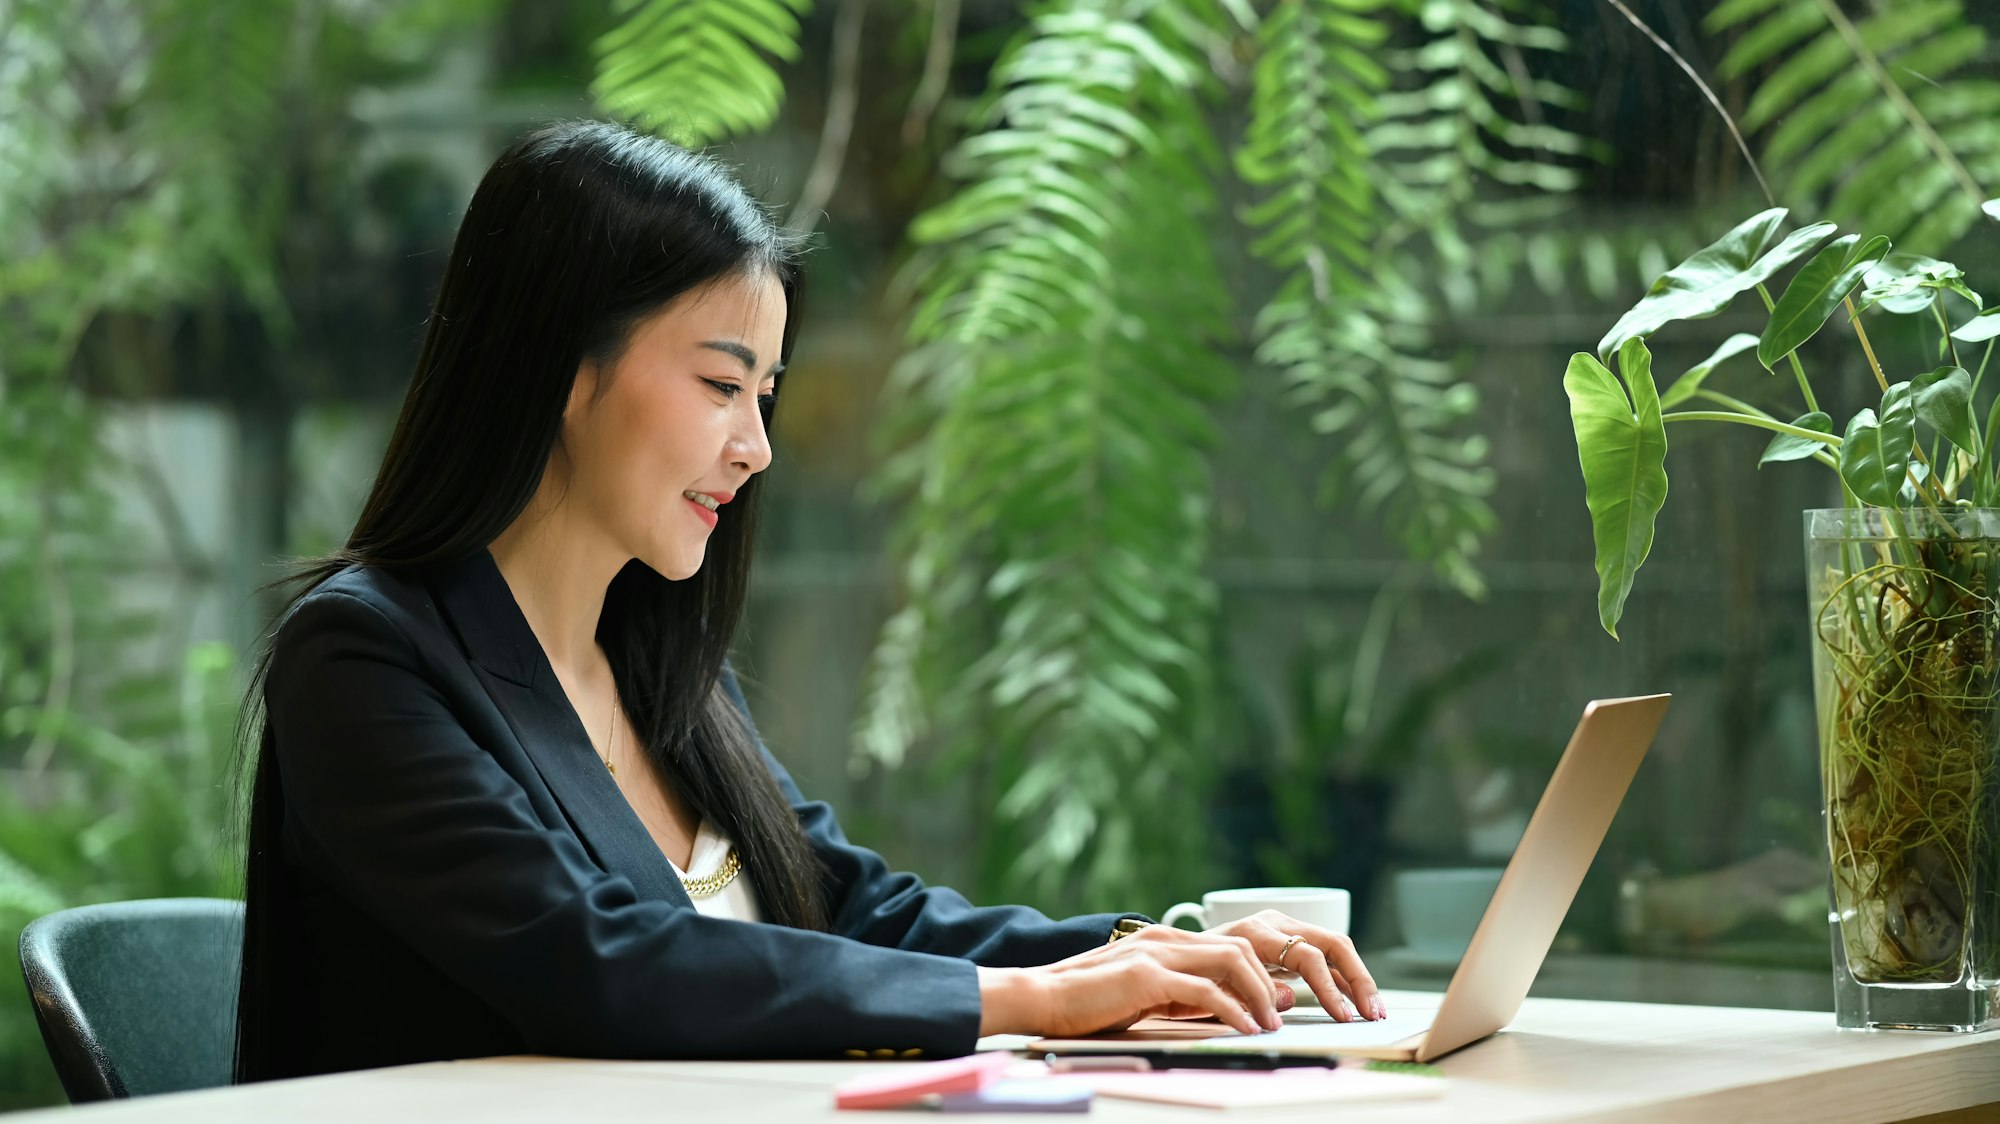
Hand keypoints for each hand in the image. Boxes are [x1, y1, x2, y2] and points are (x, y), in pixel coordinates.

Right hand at [977, 924, 1293, 1037]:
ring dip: (1258, 993)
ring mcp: (1157, 954)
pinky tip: (1244, 1027)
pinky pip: (1204, 991)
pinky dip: (1232, 1010)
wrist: (1043, 996)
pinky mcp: (1147, 976)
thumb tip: (1234, 1007)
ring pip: (1230, 961)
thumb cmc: (1091, 1003)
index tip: (1278, 1001)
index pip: (1230, 947)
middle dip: (1268, 981)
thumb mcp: (1149, 998)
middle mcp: (1166, 940)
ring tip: (1270, 1022)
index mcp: (1166, 942)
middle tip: (1282, 1014)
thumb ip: (1189, 998)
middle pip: (1239, 948)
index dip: (1260, 973)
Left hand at [1204, 909, 1383, 1022]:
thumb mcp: (1214, 983)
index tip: (1342, 1017)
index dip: (1327, 987)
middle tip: (1373, 1012)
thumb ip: (1249, 991)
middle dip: (1357, 979)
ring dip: (1356, 979)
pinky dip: (1341, 980)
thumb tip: (1287, 1001)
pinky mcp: (1290, 942)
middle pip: (1332, 944)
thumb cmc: (1194, 969)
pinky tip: (1355, 1002)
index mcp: (1256, 932)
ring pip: (1334, 948)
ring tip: (1374, 1010)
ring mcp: (1285, 929)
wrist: (1179, 950)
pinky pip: (1324, 959)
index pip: (1306, 955)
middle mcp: (1275, 924)